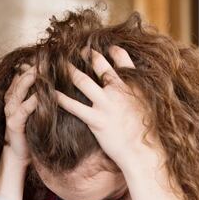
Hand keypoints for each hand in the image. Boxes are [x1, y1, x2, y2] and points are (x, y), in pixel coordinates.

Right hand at [3, 64, 37, 163]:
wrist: (20, 154)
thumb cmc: (31, 130)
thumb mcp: (36, 109)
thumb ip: (41, 94)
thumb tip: (59, 81)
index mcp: (16, 94)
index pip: (23, 73)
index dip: (33, 63)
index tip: (46, 54)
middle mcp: (11, 100)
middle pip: (21, 78)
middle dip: (33, 68)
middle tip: (45, 57)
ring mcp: (11, 111)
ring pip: (20, 90)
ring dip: (30, 80)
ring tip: (41, 71)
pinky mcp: (14, 123)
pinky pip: (23, 110)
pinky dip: (31, 102)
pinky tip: (39, 96)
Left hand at [55, 46, 159, 172]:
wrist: (144, 152)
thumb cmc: (146, 132)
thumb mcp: (148, 106)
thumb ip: (136, 92)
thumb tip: (130, 85)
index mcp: (133, 85)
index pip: (123, 59)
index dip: (112, 50)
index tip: (105, 47)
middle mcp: (119, 91)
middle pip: (99, 65)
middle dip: (87, 55)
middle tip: (76, 49)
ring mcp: (106, 104)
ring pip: (83, 81)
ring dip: (69, 71)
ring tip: (58, 63)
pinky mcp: (96, 120)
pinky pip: (74, 107)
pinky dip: (61, 98)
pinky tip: (51, 93)